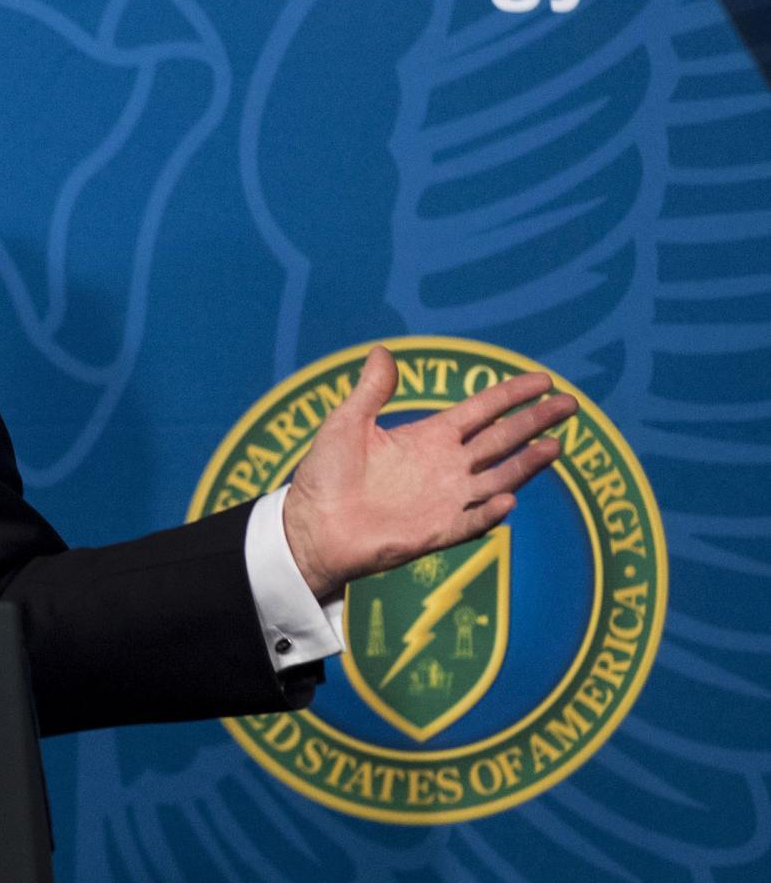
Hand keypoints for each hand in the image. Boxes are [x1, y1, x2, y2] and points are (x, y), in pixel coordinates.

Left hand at [281, 346, 577, 603]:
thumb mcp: (346, 424)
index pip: (482, 411)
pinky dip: (487, 513)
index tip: (544, 380)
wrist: (311, 525)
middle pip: (502, 440)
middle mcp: (446, 466)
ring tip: (554, 446)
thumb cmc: (325, 475)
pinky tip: (506, 500)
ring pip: (498, 478)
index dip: (512, 395)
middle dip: (535, 422)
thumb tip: (383, 351)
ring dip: (525, 465)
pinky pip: (469, 522)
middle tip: (570, 404)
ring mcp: (445, 499)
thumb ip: (371, 391)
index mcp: (429, 437)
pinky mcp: (435, 531)